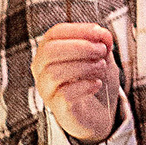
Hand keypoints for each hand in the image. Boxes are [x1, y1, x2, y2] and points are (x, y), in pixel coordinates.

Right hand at [32, 21, 120, 144]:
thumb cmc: (95, 81)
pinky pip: (65, 94)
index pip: (54, 34)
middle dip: (79, 47)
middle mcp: (42, 70)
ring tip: (101, 66)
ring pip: (55, 73)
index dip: (78, 29)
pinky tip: (97, 84)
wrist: (100, 115)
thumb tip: (103, 34)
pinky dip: (85, 86)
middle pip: (49, 51)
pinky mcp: (58, 109)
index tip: (100, 32)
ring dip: (84, 66)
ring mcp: (47, 91)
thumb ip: (102, 44)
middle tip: (101, 50)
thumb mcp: (102, 58)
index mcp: (50, 52)